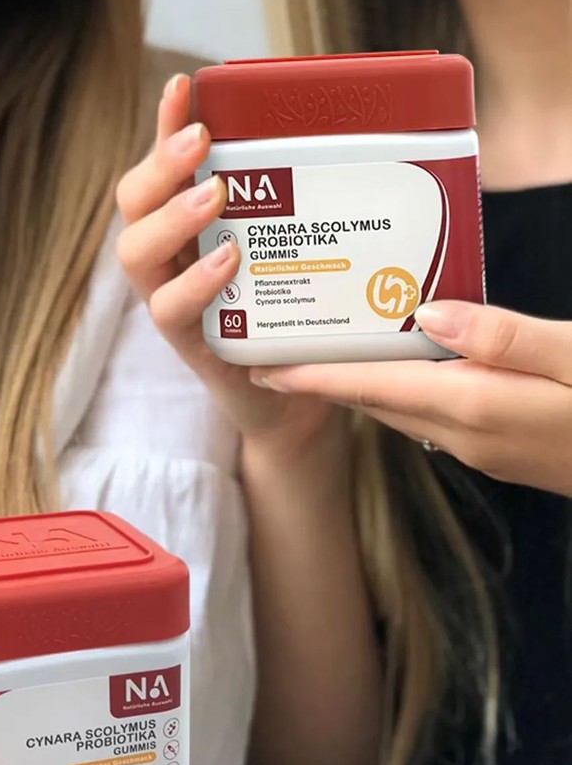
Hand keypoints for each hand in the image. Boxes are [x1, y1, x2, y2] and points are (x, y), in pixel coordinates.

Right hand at [116, 73, 336, 461]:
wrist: (302, 401)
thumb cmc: (301, 316)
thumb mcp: (300, 251)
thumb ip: (303, 207)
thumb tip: (354, 136)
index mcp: (190, 225)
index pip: (163, 166)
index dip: (164, 125)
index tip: (184, 85)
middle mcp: (170, 258)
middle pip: (134, 201)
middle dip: (163, 164)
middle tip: (202, 140)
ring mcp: (173, 301)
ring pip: (137, 252)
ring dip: (173, 218)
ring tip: (214, 195)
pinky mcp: (190, 344)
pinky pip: (169, 310)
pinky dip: (194, 284)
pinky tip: (227, 260)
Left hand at [249, 300, 571, 494]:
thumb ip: (503, 336)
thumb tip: (428, 314)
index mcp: (478, 406)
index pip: (376, 388)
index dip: (316, 376)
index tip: (262, 364)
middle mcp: (468, 435)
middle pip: (378, 401)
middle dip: (325, 375)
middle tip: (280, 337)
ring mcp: (483, 449)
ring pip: (403, 411)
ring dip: (362, 383)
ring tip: (325, 344)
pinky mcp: (501, 450)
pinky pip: (433, 417)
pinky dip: (403, 390)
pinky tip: (404, 360)